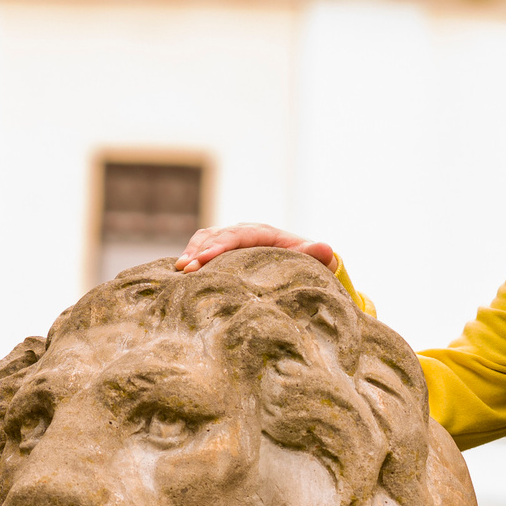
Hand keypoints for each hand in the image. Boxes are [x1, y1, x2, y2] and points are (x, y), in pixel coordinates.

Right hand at [177, 223, 337, 272]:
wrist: (301, 261)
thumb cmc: (306, 263)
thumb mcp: (314, 261)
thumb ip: (318, 255)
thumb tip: (327, 248)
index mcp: (262, 233)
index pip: (237, 236)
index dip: (219, 247)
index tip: (204, 260)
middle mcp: (244, 232)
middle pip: (216, 235)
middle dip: (199, 251)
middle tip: (185, 269)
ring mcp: (231, 239)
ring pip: (205, 238)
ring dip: (191, 251)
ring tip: (178, 271)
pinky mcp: (223, 249)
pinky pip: (203, 247)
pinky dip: (191, 256)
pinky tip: (179, 274)